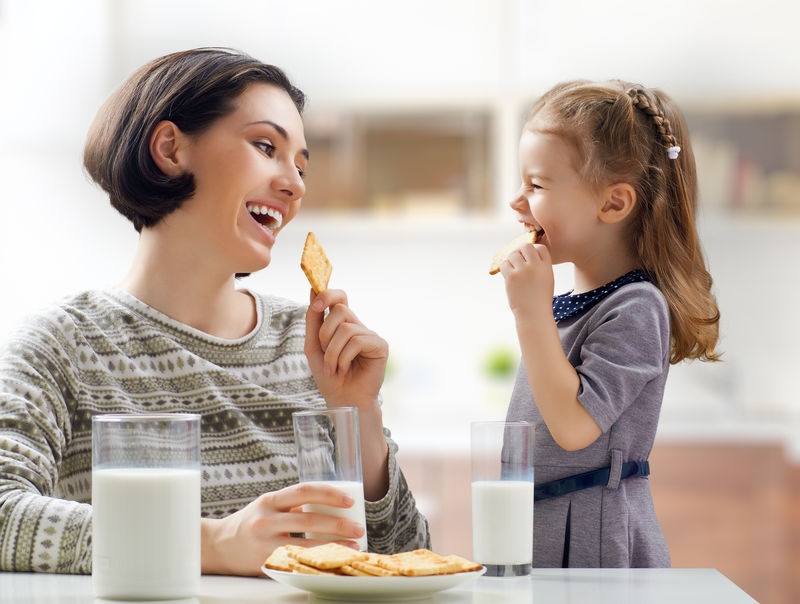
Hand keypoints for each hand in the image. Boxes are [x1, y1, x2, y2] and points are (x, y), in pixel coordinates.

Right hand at [202, 482, 364, 575]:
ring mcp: (265, 542)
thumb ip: (292, 504)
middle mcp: (266, 519)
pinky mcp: (265, 562)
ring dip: (334, 545)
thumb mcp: (267, 506)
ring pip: (305, 543)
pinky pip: (296, 562)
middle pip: (310, 519)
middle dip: (338, 524)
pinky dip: (317, 561)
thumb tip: (329, 503)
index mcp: (270, 500)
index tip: (349, 500)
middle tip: (358, 527)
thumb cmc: (249, 523)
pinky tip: (331, 562)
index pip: (304, 491)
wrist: (217, 545)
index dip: (329, 493)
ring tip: (352, 545)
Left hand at [304, 288, 388, 408]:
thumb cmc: (329, 376)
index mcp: (342, 325)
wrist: (342, 400)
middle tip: (324, 352)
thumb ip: (313, 320)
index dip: (328, 294)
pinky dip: (344, 358)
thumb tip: (313, 290)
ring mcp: (370, 335)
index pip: (340, 297)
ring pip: (346, 328)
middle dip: (325, 332)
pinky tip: (345, 369)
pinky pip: (357, 341)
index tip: (316, 303)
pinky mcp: (380, 345)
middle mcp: (358, 326)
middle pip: (341, 309)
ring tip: (333, 368)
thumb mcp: (314, 346)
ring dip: (332, 352)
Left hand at [499, 242, 553, 323]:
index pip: (540, 248)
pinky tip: (509, 275)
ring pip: (512, 254)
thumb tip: (523, 252)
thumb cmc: (539, 298)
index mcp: (546, 267)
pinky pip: (504, 264)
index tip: (529, 258)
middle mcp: (535, 266)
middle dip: (520, 251)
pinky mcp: (511, 277)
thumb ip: (539, 265)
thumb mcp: (546, 279)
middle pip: (525, 246)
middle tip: (518, 261)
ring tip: (514, 270)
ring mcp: (523, 271)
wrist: (534, 314)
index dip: (533, 250)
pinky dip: (505, 268)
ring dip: (511, 260)